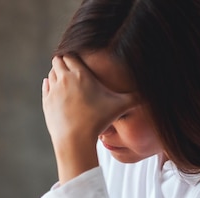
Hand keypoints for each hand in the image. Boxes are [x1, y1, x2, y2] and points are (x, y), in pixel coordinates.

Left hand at [42, 54, 135, 181]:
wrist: (75, 139)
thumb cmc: (98, 122)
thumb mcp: (120, 107)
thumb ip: (135, 97)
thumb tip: (153, 93)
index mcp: (80, 74)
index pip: (71, 55)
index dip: (74, 57)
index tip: (79, 61)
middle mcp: (64, 79)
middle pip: (58, 61)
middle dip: (64, 63)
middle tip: (72, 69)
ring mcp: (53, 90)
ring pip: (52, 73)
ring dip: (57, 74)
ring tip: (66, 80)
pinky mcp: (46, 102)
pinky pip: (46, 86)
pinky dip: (50, 85)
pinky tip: (56, 89)